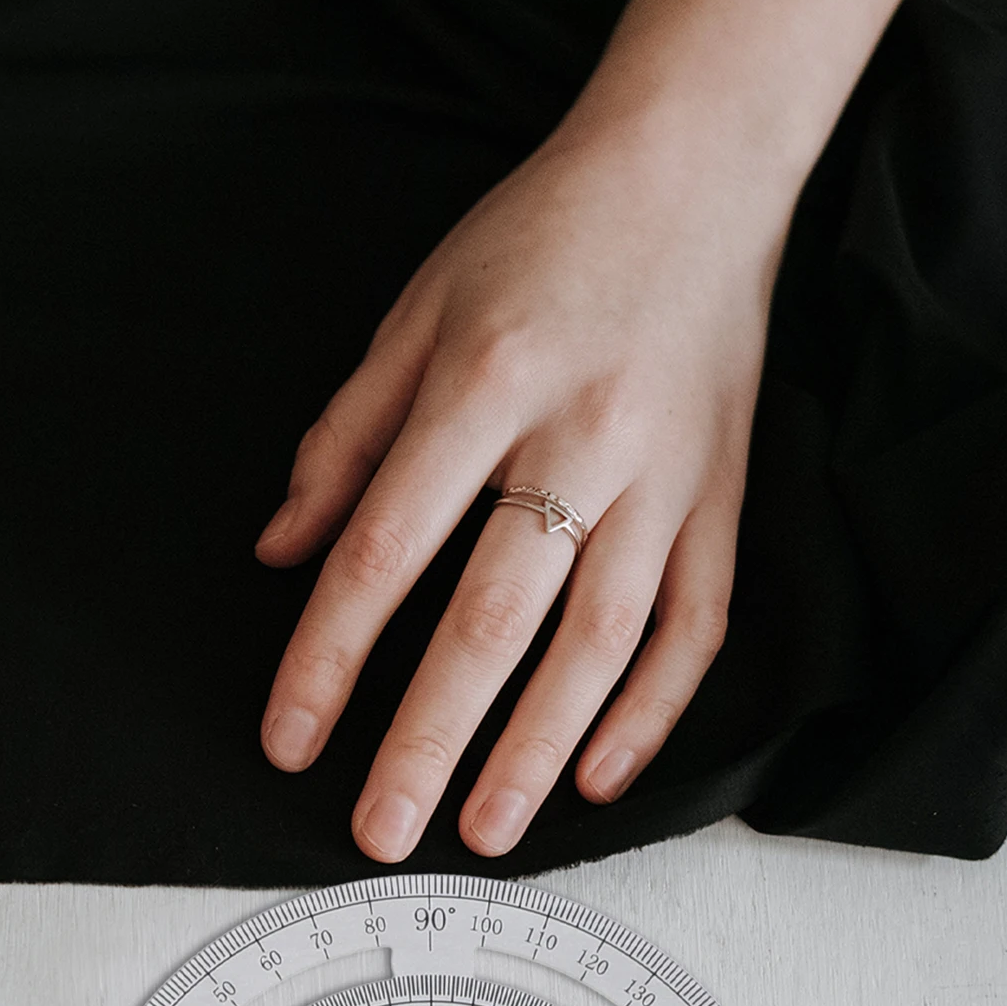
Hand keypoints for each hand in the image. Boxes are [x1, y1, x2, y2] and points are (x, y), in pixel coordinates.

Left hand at [255, 119, 786, 860]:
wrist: (694, 173)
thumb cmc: (541, 240)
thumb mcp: (414, 314)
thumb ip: (344, 439)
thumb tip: (281, 552)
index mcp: (482, 385)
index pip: (383, 552)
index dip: (327, 658)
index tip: (290, 740)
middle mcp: (581, 437)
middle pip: (491, 618)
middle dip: (429, 740)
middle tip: (380, 830)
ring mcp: (666, 477)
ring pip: (600, 640)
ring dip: (538, 748)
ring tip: (485, 832)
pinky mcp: (725, 500)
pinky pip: (696, 625)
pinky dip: (652, 710)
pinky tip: (599, 775)